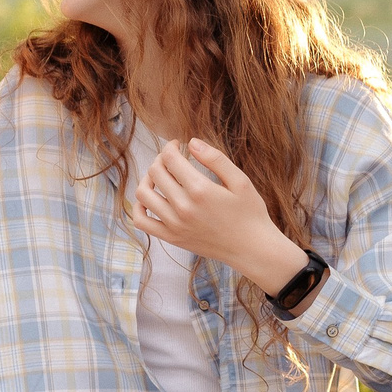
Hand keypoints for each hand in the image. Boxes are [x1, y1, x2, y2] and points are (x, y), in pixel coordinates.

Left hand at [130, 138, 312, 301]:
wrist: (252, 248)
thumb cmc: (250, 212)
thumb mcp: (240, 181)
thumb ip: (215, 159)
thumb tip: (192, 142)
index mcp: (200, 190)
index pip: (170, 159)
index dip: (171, 146)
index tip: (178, 145)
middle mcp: (183, 208)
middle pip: (155, 172)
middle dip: (161, 159)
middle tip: (172, 158)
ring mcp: (175, 225)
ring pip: (143, 194)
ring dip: (148, 178)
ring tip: (160, 175)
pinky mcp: (172, 238)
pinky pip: (142, 222)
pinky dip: (139, 207)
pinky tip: (151, 198)